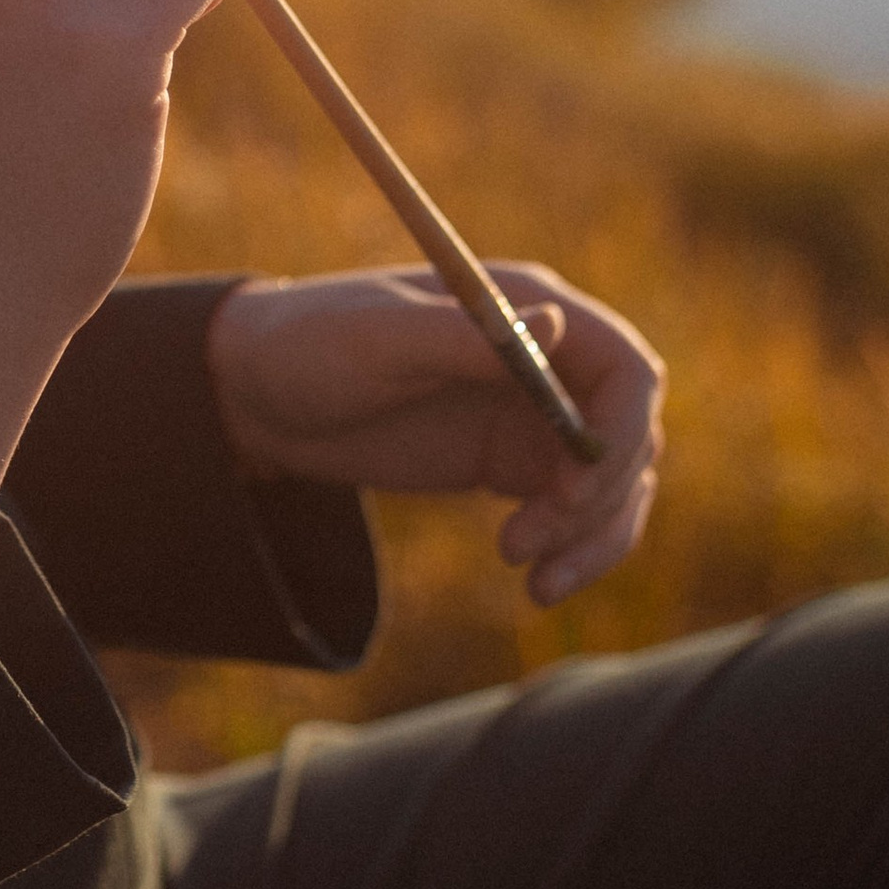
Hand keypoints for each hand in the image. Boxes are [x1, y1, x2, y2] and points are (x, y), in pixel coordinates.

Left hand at [207, 263, 664, 607]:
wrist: (257, 395)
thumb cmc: (311, 344)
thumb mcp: (378, 341)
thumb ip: (467, 338)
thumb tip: (560, 324)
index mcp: (527, 306)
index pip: (627, 369)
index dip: (620, 431)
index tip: (571, 489)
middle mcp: (548, 358)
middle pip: (631, 435)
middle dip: (601, 498)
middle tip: (532, 540)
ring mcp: (534, 414)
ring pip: (615, 484)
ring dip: (594, 538)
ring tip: (534, 579)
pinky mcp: (512, 464)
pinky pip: (575, 512)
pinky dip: (573, 550)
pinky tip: (534, 582)